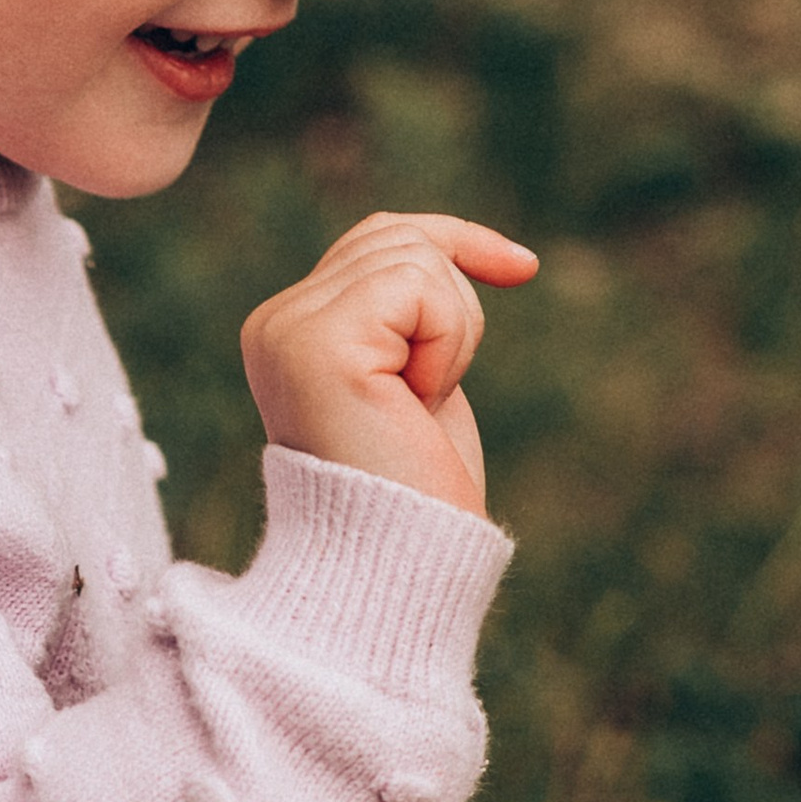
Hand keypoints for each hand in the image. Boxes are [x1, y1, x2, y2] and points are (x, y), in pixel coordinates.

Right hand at [241, 210, 537, 516]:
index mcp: (293, 330)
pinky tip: (420, 399)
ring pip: (415, 257)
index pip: (379, 237)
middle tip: (430, 396)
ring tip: (420, 404)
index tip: (524, 268)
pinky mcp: (318, 344)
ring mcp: (288, 330)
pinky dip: (447, 343)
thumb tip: (450, 247)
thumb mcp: (418, 381)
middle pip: (400, 238)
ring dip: (453, 336)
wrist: (401, 564)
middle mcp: (275, 323)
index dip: (457, 241)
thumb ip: (408, 316)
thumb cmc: (419, 490)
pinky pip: (417, 285)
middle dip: (454, 310)